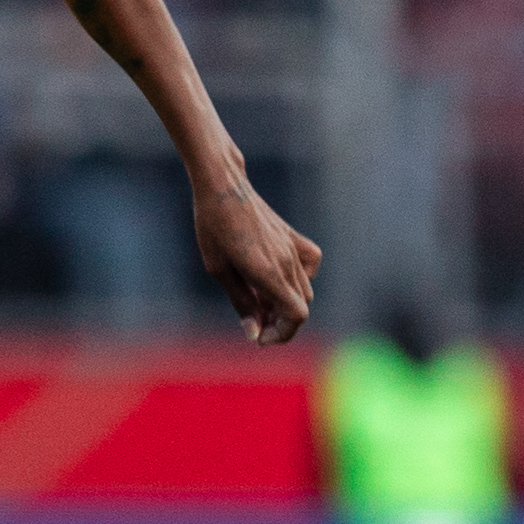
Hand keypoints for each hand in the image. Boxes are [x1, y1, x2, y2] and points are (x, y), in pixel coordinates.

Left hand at [192, 170, 321, 343]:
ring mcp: (293, 249)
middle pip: (301, 308)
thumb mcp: (219, 270)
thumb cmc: (212, 226)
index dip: (282, 333)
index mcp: (267, 273)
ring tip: (261, 304)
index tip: (260, 337)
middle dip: (280, 324)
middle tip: (256, 324)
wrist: (222, 186)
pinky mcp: (293, 237)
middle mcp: (287, 262)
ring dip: (287, 305)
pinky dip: (302, 279)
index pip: (297, 315)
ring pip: (305, 291)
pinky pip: (311, 266)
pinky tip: (282, 277)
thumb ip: (241, 303)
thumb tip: (253, 333)